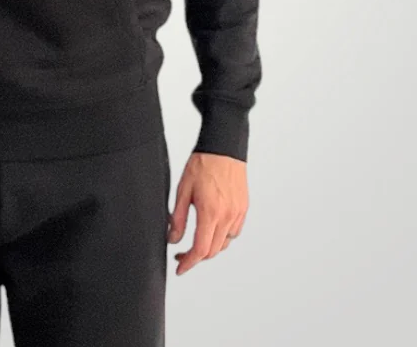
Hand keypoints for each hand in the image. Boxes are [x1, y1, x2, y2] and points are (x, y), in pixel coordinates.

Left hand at [167, 151, 247, 273]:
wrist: (224, 147)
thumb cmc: (203, 163)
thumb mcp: (183, 189)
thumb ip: (178, 217)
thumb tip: (173, 239)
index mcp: (210, 212)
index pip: (200, 250)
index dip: (188, 263)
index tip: (180, 268)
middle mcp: (227, 216)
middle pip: (213, 251)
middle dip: (196, 257)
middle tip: (182, 254)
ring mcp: (238, 213)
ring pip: (224, 243)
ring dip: (210, 247)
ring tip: (196, 240)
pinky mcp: (243, 209)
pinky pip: (233, 233)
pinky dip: (222, 237)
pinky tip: (212, 229)